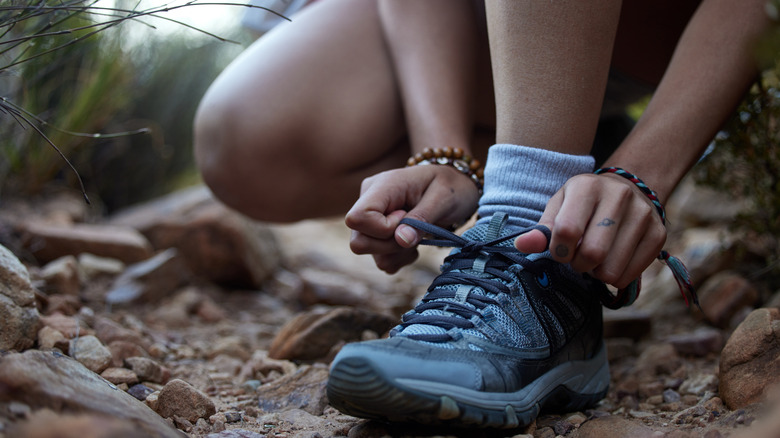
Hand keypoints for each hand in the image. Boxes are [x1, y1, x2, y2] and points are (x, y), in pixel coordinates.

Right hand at [345, 165, 479, 272]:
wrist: (454, 186)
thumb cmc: (450, 187)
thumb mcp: (443, 197)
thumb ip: (421, 218)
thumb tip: (401, 240)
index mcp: (381, 186)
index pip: (357, 218)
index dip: (382, 229)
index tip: (407, 218)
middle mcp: (368, 201)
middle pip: (358, 241)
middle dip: (391, 245)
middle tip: (415, 231)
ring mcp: (370, 219)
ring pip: (371, 253)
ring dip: (399, 252)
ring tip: (418, 235)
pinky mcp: (376, 235)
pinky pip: (381, 260)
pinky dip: (400, 257)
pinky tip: (413, 242)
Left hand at [514, 173, 665, 287]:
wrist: (625, 191)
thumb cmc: (582, 205)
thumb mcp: (558, 209)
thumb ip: (540, 230)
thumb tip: (520, 246)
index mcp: (587, 186)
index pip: (567, 231)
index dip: (559, 251)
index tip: (560, 251)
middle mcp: (619, 196)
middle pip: (593, 252)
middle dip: (578, 265)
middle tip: (577, 258)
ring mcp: (643, 214)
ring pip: (611, 269)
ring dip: (596, 273)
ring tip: (595, 259)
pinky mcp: (659, 233)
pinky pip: (630, 274)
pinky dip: (615, 278)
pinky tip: (612, 262)